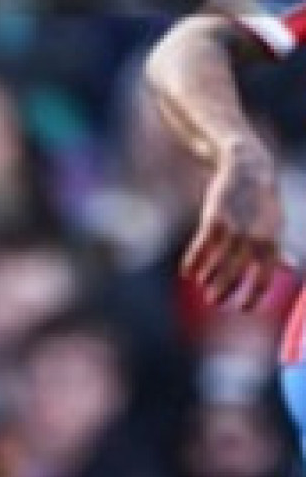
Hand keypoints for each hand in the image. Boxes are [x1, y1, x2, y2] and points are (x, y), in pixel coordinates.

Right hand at [182, 137, 284, 308]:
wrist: (247, 168)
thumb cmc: (262, 200)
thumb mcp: (275, 225)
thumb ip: (277, 248)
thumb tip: (289, 269)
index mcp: (272, 245)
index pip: (264, 280)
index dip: (253, 297)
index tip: (242, 309)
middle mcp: (254, 240)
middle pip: (238, 273)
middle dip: (225, 290)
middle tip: (214, 303)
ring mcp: (234, 229)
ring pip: (219, 262)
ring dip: (209, 277)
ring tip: (202, 286)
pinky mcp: (215, 218)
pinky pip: (202, 246)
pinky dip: (194, 260)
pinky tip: (187, 272)